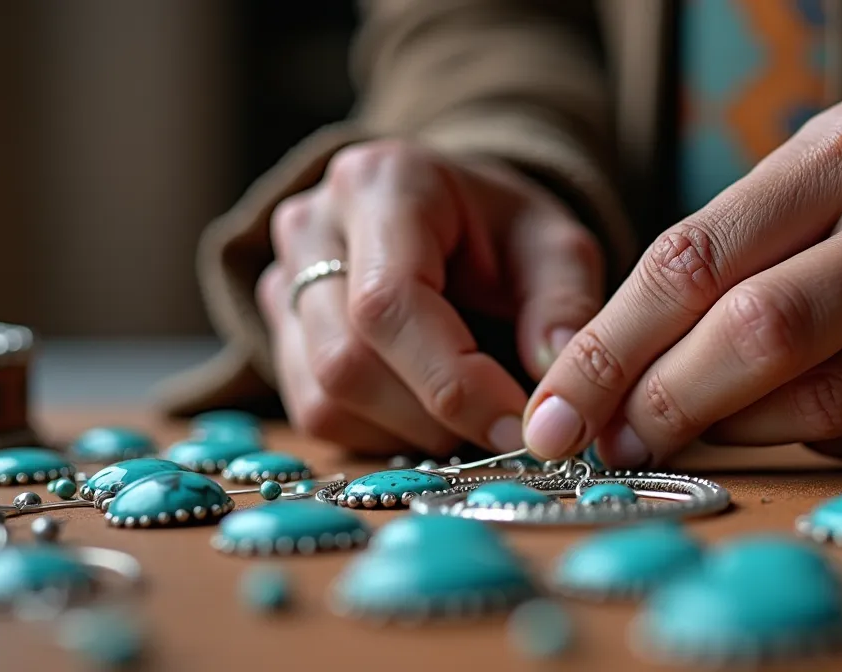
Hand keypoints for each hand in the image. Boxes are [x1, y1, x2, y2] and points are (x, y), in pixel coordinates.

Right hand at [258, 140, 603, 455]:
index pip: (389, 303)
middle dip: (434, 415)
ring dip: (409, 430)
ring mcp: (281, 279)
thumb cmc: (505, 234)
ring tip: (468, 413)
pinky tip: (426, 408)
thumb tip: (553, 398)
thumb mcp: (557, 249)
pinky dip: (382, 431)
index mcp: (383, 184)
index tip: (515, 424)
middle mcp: (313, 225)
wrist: (455, 222)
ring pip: (325, 396)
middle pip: (346, 360)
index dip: (451, 380)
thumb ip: (563, 308)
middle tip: (501, 429)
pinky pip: (316, 412)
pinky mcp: (278, 332)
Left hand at [524, 93, 841, 466]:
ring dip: (716, 427)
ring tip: (663, 440)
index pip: (693, 251)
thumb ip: (736, 269)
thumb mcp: (832, 204)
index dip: (610, 338)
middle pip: (743, 321)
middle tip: (588, 444)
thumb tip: (616, 375)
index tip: (554, 401)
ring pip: (803, 389)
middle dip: (646, 394)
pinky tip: (770, 431)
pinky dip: (797, 439)